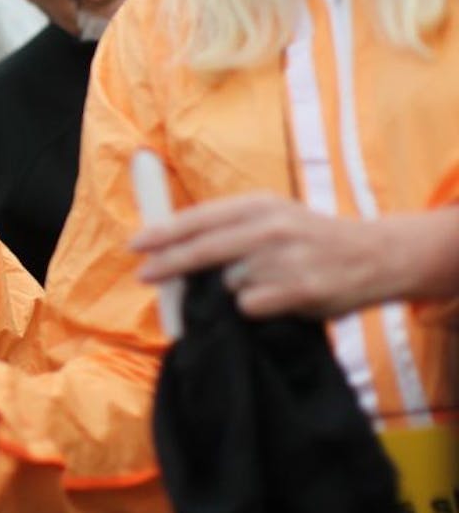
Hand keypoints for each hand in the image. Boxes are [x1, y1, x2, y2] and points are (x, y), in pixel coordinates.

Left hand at [133, 192, 399, 317]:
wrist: (376, 254)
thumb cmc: (309, 236)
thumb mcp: (270, 214)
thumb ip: (228, 226)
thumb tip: (171, 246)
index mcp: (257, 204)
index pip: (198, 218)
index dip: (164, 233)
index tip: (137, 245)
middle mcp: (269, 227)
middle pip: (203, 249)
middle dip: (168, 264)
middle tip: (144, 275)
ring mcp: (285, 259)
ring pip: (227, 283)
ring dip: (227, 290)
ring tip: (260, 281)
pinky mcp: (299, 290)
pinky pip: (251, 306)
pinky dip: (253, 308)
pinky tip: (277, 298)